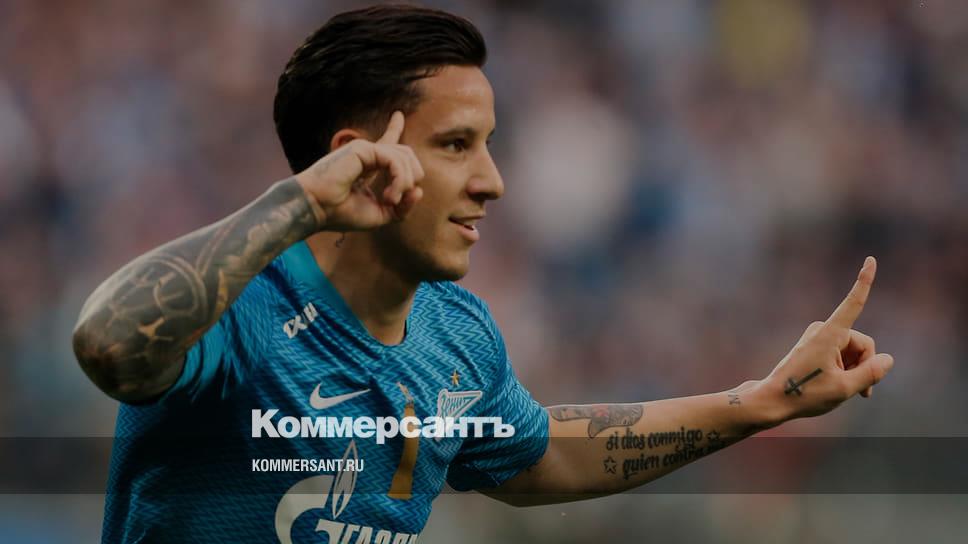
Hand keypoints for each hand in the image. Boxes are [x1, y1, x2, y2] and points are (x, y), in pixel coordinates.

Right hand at [295, 111, 424, 230]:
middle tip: (396, 201)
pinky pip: (395, 160)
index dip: (394, 129)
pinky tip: (389, 196)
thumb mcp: (379, 215)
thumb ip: (401, 207)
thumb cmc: (341, 213)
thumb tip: (419, 191)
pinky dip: (399, 180)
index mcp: (367, 166)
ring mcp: (365, 150)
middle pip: (406, 154)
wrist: (316, 209)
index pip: (387, 145)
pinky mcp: (363, 149)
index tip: (398, 115)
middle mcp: (367, 155)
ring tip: (391, 201)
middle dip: (413, 177)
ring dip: (405, 183)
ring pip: (405, 157)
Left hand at [760, 256, 894, 421]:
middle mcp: (824, 330)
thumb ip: (871, 373)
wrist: (773, 399)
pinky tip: (840, 385)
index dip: (864, 282)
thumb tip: (888, 359)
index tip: (871, 260)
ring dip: (856, 370)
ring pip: (855, 352)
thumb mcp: (845, 389)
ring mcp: (820, 337)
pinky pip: (843, 355)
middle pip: (863, 344)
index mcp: (830, 334)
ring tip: (843, 389)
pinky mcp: (817, 345)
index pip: (853, 303)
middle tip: (859, 391)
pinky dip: (847, 369)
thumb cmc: (805, 394)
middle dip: (865, 366)